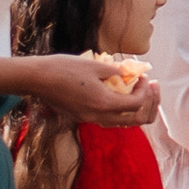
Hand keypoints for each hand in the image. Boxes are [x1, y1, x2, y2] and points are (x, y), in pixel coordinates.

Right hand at [35, 53, 161, 125]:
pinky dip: (119, 109)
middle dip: (147, 105)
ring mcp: (88, 119)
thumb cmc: (64, 68)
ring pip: (120, 122)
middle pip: (134, 121)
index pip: (136, 105)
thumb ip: (117, 72)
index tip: (144, 77)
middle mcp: (97, 116)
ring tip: (139, 90)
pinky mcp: (81, 116)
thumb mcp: (96, 65)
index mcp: (103, 104)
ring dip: (134, 109)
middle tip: (151, 88)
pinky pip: (107, 118)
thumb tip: (131, 73)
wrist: (36, 79)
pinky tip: (119, 93)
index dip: (145, 91)